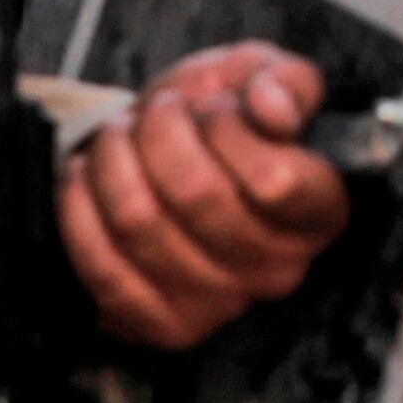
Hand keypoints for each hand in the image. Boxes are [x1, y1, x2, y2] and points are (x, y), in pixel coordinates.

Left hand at [61, 42, 353, 349]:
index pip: (277, 180)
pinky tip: (87, 177)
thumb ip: (281, 80)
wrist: (164, 158)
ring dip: (115, 161)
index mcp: (320, 212)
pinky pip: (105, 269)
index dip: (230, 130)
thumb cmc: (219, 117)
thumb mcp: (258, 76)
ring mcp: (223, 304)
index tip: (216, 107)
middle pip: (198, 195)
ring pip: (141, 223)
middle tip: (160, 112)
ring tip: (121, 136)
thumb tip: (273, 112)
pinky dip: (82, 211)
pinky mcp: (167, 326)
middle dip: (162, 133)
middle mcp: (281, 269)